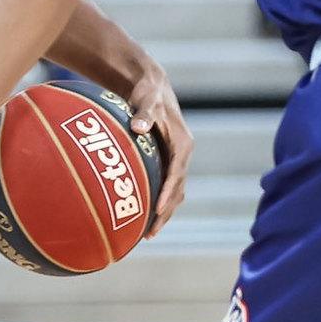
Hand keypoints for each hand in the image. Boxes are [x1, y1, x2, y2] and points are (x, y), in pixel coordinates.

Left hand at [127, 64, 191, 236]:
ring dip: (164, 212)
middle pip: (178, 190)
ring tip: (147, 234)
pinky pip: (166, 186)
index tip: (157, 211)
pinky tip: (142, 215)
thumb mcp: (147, 100)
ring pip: (174, 192)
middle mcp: (183, 155)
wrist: (152, 87)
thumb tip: (138, 127)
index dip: (168, 194)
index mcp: (182, 144)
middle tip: (150, 234)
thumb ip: (143, 114)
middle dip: (166, 213)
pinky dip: (158, 201)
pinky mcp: (168, 161)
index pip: (177, 174)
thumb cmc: (148, 94)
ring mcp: (176, 159)